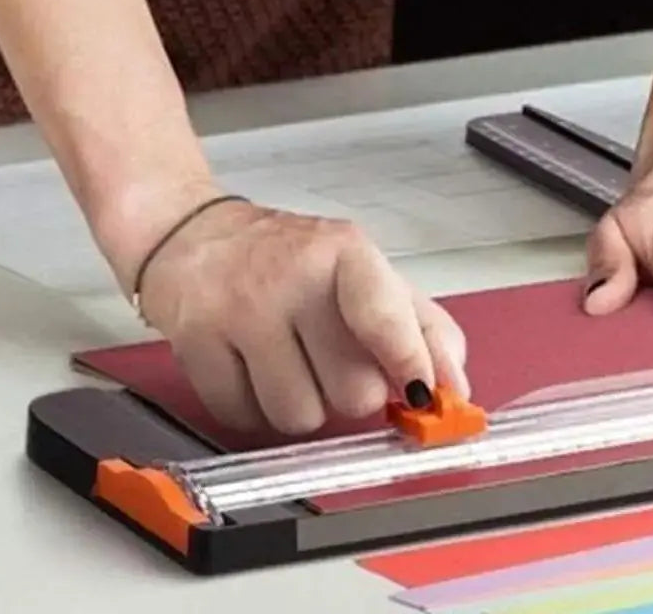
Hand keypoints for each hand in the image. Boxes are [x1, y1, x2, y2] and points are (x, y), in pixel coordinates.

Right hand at [130, 194, 467, 435]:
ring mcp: (241, 311)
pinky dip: (253, 409)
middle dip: (351, 391)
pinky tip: (249, 367)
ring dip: (301, 404)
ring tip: (287, 359)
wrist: (195, 233)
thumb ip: (417, 323)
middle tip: (331, 358)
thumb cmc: (292, 260)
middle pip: (353, 391)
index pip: (385, 317)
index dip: (411, 363)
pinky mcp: (195, 343)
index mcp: (346, 253)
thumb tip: (456, 381)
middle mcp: (293, 277)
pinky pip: (246, 419)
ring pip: (300, 417)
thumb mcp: (362, 272)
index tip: (428, 397)